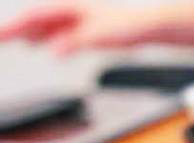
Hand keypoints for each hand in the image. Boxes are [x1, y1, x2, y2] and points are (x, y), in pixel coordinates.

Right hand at [0, 0, 160, 54]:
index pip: (31, 17)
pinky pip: (54, 30)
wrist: (147, 24)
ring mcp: (73, 17)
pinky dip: (41, 36)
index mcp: (67, 7)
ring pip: (41, 24)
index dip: (11, 27)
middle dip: (11, 29)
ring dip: (23, 32)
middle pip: (32, 19)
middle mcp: (67, 9)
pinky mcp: (81, 25)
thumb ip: (74, 42)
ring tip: (6, 41)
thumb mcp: (99, 37)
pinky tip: (37, 43)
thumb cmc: (126, 26)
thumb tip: (53, 51)